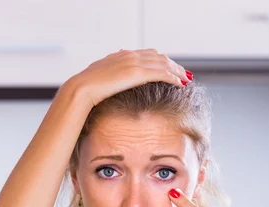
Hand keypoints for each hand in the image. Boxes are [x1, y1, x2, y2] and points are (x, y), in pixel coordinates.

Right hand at [70, 48, 192, 108]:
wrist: (82, 89)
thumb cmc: (87, 88)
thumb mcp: (100, 76)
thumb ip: (111, 71)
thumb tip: (115, 70)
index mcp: (122, 55)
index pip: (148, 54)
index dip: (161, 61)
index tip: (170, 68)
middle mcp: (130, 55)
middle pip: (159, 57)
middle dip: (173, 65)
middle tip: (184, 73)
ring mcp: (134, 63)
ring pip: (163, 64)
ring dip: (177, 71)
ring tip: (186, 79)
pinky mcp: (137, 73)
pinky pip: (161, 73)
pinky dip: (173, 77)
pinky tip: (180, 84)